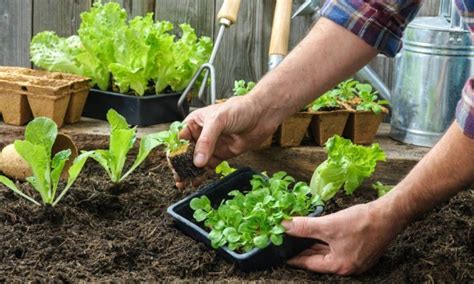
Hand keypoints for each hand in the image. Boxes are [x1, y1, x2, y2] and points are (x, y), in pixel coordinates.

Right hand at [176, 95, 277, 187]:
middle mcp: (201, 135)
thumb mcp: (218, 121)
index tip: (174, 165)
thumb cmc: (239, 109)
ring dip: (189, 173)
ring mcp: (211, 146)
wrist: (262, 115)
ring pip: (196, 162)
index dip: (175, 152)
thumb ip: (206, 141)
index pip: (179, 139)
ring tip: (183, 183)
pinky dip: (202, 175)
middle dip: (180, 165)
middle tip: (178, 177)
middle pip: (186, 153)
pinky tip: (196, 182)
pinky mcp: (221, 155)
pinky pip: (208, 167)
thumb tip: (197, 161)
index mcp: (195, 122)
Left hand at [283, 200, 405, 274]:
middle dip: (303, 250)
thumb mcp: (328, 225)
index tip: (282, 254)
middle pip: (319, 259)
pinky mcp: (361, 250)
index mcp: (339, 266)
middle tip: (288, 244)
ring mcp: (356, 259)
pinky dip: (327, 241)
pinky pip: (337, 248)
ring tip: (300, 238)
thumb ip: (305, 227)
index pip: (310, 263)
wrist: (389, 214)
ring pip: (328, 253)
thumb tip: (285, 226)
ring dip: (315, 245)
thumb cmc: (362, 222)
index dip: (294, 257)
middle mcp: (348, 266)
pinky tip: (319, 233)